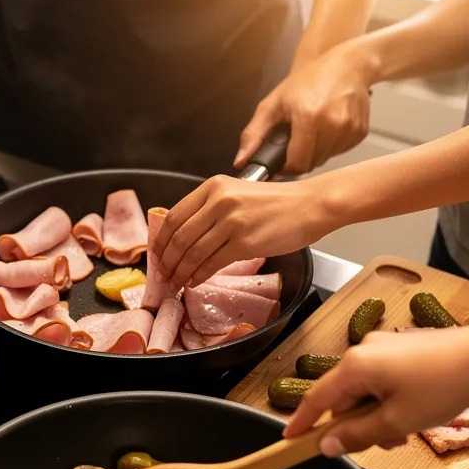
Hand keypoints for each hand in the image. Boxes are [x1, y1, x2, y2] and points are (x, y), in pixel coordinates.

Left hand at [154, 175, 333, 288]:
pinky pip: (212, 263)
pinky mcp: (244, 242)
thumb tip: (184, 238)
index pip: (174, 215)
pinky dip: (199, 275)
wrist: (311, 205)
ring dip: (180, 272)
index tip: (157, 254)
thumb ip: (211, 209)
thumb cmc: (277, 203)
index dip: (161, 239)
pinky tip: (194, 281)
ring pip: (193, 253)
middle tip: (162, 274)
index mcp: (213, 186)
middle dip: (167, 260)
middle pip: (179, 237)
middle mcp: (219, 200)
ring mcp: (231, 221)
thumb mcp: (237, 194)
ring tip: (175, 282)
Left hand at [236, 43, 372, 174]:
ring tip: (312, 131)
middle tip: (296, 141)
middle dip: (299, 158)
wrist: (349, 64)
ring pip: (325, 160)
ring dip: (315, 153)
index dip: (286, 168)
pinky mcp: (360, 132)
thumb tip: (241, 160)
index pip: (297, 164)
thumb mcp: (274, 103)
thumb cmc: (311, 80)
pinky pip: (340, 152)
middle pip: (311, 164)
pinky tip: (328, 128)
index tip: (281, 162)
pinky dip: (331, 146)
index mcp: (308, 116)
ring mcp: (350, 128)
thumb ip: (254, 134)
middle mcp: (333, 123)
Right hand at [284, 322, 468, 455]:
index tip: (289, 439)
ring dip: (376, 414)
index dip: (301, 423)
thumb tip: (328, 446)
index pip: (315, 400)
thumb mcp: (397, 422)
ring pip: (363, 391)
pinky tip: (409, 411)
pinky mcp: (397, 348)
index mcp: (354, 367)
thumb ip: (358, 436)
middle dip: (357, 424)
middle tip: (382, 443)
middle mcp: (361, 352)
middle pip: (342, 397)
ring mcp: (380, 347)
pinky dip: (386, 399)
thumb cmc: (443, 384)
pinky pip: (379, 379)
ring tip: (404, 429)